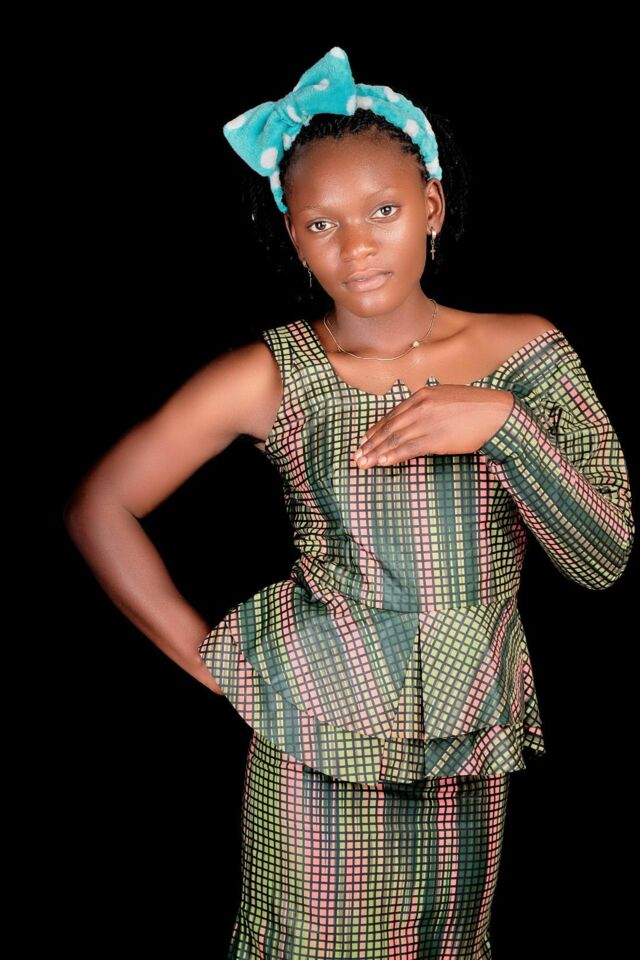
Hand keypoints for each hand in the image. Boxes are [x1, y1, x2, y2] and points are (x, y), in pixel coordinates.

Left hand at [352, 384, 514, 467]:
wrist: (498, 413)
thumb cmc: (475, 407)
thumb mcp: (446, 397)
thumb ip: (428, 405)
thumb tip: (414, 416)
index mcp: (422, 395)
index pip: (392, 415)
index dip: (376, 429)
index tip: (364, 440)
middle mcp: (420, 407)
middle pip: (389, 428)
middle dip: (370, 444)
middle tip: (357, 456)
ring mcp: (427, 422)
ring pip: (395, 439)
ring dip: (377, 453)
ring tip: (364, 463)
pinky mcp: (436, 438)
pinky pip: (409, 449)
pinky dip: (393, 456)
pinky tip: (382, 463)